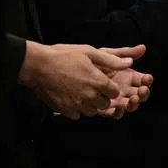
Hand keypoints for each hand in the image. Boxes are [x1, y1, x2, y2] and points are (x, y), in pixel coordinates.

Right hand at [18, 42, 145, 119]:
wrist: (37, 65)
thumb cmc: (64, 56)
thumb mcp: (90, 52)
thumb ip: (111, 60)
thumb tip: (130, 63)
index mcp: (98, 81)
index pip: (115, 93)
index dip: (110, 88)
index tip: (103, 83)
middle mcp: (89, 96)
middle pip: (105, 104)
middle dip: (102, 97)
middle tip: (92, 88)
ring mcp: (76, 104)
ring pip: (92, 111)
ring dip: (90, 104)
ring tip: (82, 92)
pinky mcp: (65, 110)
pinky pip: (77, 115)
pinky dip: (76, 109)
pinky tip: (71, 98)